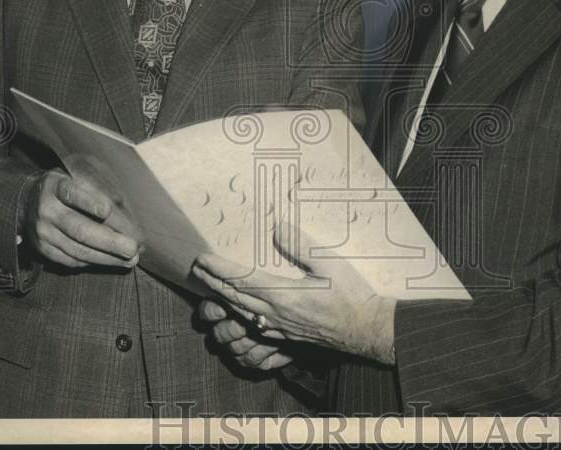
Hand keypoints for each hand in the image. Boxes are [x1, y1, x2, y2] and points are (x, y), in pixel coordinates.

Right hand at [23, 167, 143, 268]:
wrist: (29, 201)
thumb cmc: (66, 188)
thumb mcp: (77, 178)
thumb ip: (98, 191)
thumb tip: (128, 215)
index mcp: (56, 187)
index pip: (72, 194)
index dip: (89, 202)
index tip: (107, 210)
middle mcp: (47, 210)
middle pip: (79, 229)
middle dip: (109, 241)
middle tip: (133, 248)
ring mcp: (43, 232)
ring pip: (77, 249)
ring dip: (107, 257)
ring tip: (130, 260)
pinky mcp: (43, 249)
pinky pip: (71, 260)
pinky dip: (94, 262)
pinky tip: (112, 261)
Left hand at [192, 226, 395, 364]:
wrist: (365, 329)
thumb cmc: (350, 295)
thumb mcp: (328, 263)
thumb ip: (299, 244)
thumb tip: (277, 225)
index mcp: (283, 295)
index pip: (241, 280)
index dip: (219, 269)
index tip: (203, 258)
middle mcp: (275, 314)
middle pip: (234, 298)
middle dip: (212, 283)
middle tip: (196, 269)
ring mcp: (278, 327)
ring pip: (241, 312)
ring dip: (222, 297)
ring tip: (209, 285)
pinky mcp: (285, 335)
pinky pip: (253, 322)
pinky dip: (238, 311)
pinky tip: (236, 308)